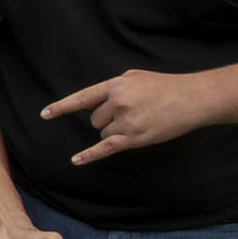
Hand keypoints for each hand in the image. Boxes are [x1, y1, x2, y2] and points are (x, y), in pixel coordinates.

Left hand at [40, 69, 219, 165]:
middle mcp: (117, 103)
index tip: (45, 114)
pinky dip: (89, 155)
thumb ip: (113, 88)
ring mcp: (125, 121)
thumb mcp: (134, 78)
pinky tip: (76, 161)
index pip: (82, 98)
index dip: (62, 107)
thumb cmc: (164, 87)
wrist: (192, 99)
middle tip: (132, 113)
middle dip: (107, 120)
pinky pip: (105, 148)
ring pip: (104, 134)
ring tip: (140, 121)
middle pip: (94, 120)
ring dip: (116, 132)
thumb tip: (95, 101)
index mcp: (115, 86)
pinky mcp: (134, 138)